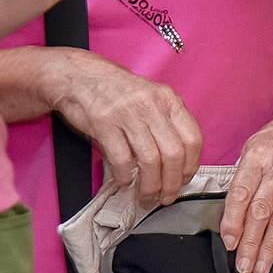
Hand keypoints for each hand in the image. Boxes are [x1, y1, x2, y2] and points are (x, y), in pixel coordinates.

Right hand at [54, 51, 203, 206]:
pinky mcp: (103, 123)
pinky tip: (124, 181)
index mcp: (168, 99)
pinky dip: (124, 176)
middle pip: (173, 153)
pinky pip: (121, 158)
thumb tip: (179, 163)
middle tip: (167, 196)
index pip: (192, 138)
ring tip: (147, 195)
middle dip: (172, 182)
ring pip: (150, 159)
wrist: (80, 76)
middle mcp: (152, 105)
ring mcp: (127, 113)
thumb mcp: (151, 98)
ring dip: (150, 185)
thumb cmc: (118, 92)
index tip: (184, 180)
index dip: (191, 165)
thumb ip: (167, 123)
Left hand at [221, 107, 272, 272]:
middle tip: (243, 266)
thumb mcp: (251, 147)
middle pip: (261, 213)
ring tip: (261, 268)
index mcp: (258, 158)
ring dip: (270, 248)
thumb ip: (242, 178)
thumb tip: (231, 214)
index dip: (233, 222)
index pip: (241, 195)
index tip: (229, 242)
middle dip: (250, 243)